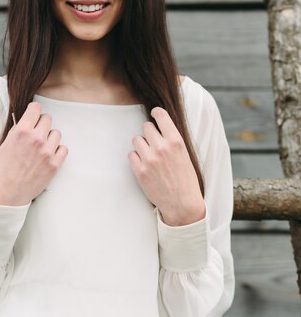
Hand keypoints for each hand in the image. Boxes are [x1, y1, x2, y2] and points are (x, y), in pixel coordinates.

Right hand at [0, 102, 67, 205]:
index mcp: (21, 132)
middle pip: (48, 119)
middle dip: (41, 124)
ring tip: (41, 147)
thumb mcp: (5, 144)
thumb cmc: (3, 170)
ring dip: (49, 138)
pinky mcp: (55, 164)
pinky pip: (63, 148)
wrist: (6, 195)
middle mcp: (36, 140)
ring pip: (57, 133)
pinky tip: (48, 155)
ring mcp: (47, 152)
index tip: (33, 115)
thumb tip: (28, 119)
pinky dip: (57, 150)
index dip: (33, 111)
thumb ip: (18, 130)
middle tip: (36, 133)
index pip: (35, 108)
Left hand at [128, 107, 204, 225]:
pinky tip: (144, 164)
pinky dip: (136, 158)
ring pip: (136, 139)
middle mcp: (162, 148)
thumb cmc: (186, 179)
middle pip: (146, 126)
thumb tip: (159, 127)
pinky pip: (131, 154)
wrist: (182, 204)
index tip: (154, 113)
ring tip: (149, 155)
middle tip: (154, 142)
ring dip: (141, 145)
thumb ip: (172, 140)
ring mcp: (149, 159)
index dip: (156, 113)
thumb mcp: (185, 155)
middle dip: (149, 133)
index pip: (161, 116)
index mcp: (176, 142)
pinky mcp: (140, 171)